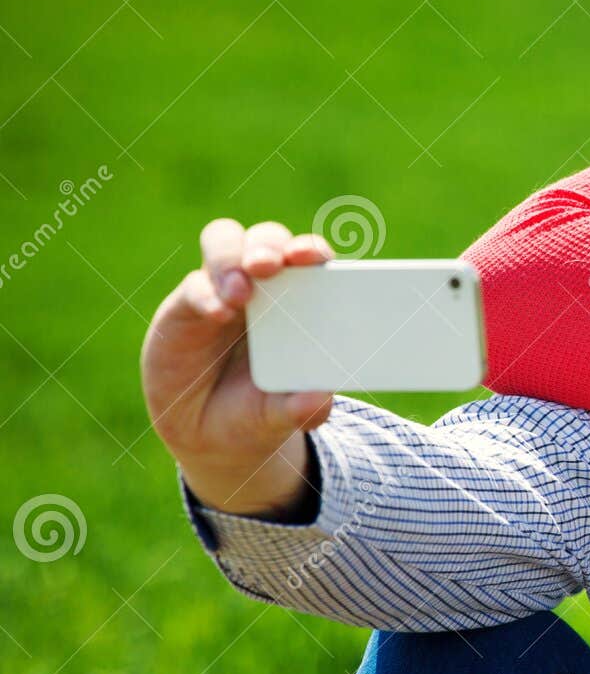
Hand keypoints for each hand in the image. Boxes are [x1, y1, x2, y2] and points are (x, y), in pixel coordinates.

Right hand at [140, 219, 334, 516]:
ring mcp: (222, 290)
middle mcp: (263, 287)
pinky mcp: (186, 305)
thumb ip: (302, 408)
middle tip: (271, 266)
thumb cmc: (257, 412)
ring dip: (233, 258)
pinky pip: (194, 285)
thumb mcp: (280, 417)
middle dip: (269, 246)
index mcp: (300, 303)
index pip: (309, 260)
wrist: (206, 433)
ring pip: (225, 243)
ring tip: (241, 291)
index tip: (314, 258)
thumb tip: (320, 399)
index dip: (312, 250)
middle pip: (266, 240)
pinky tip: (217, 313)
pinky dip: (205, 294)